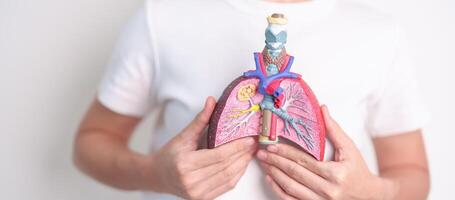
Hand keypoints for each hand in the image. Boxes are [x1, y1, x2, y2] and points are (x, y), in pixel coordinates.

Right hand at [146, 97, 256, 199]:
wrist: (158, 176)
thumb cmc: (170, 155)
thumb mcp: (183, 136)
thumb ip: (200, 119)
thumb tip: (212, 100)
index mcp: (185, 164)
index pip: (219, 156)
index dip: (236, 147)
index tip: (249, 139)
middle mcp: (191, 181)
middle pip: (226, 167)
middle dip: (243, 155)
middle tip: (253, 143)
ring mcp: (198, 193)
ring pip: (229, 178)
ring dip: (243, 165)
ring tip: (250, 152)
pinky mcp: (203, 199)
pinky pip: (226, 186)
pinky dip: (237, 174)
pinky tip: (241, 163)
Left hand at [257, 105, 391, 199]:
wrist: (368, 196)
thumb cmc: (358, 171)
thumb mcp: (349, 148)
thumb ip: (334, 129)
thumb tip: (322, 109)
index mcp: (335, 174)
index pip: (304, 161)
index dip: (286, 152)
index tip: (272, 146)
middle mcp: (327, 190)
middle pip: (294, 173)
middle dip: (275, 162)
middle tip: (262, 153)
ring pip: (290, 188)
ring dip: (274, 174)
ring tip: (264, 163)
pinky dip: (279, 190)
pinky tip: (271, 179)